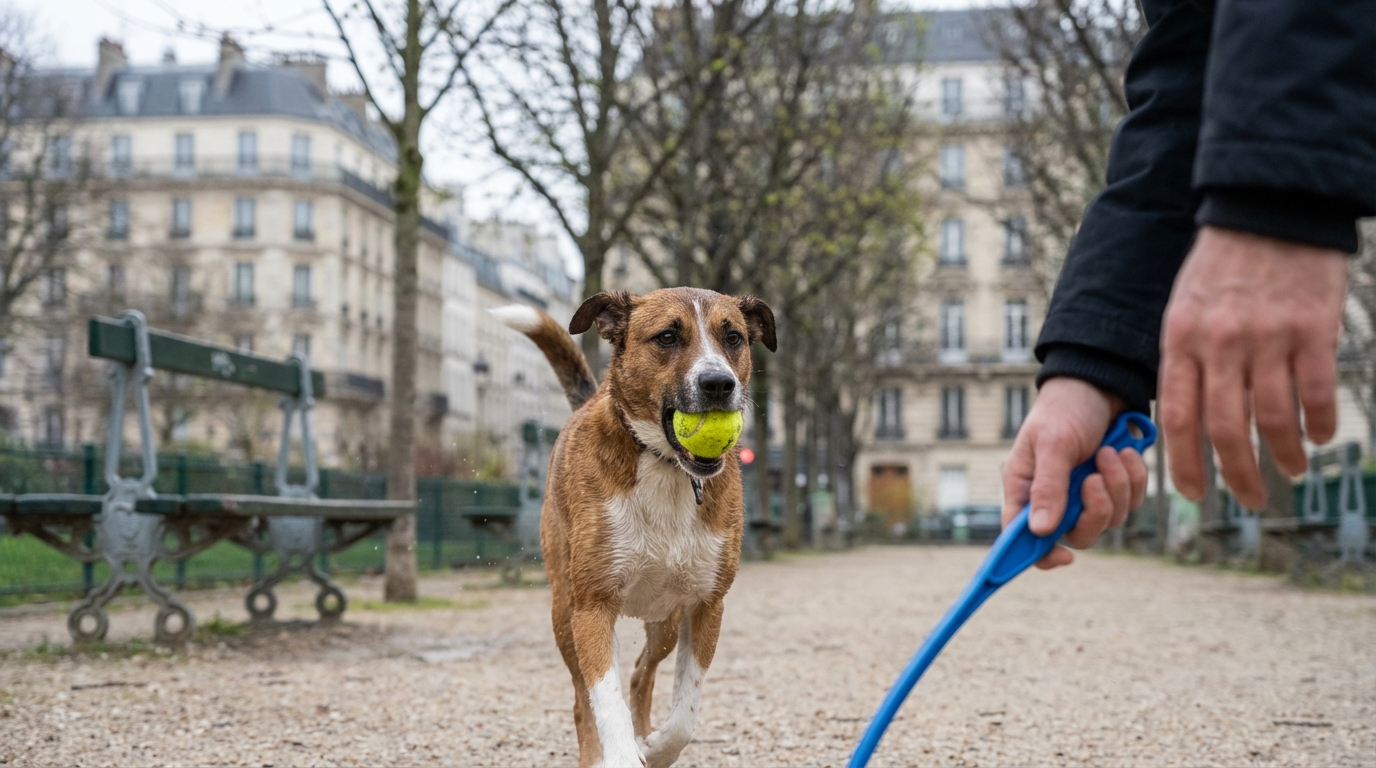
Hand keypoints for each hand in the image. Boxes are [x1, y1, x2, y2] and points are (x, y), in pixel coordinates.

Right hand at [1001, 377, 1149, 568]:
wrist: (1100, 385)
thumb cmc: (1065, 410)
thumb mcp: (1053, 444)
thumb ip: (1048, 487)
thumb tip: (1042, 531)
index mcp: (1025, 490)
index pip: (1022, 538)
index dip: (1040, 555)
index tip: (1064, 558)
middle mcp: (1053, 499)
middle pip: (1076, 535)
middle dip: (1094, 511)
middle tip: (1095, 480)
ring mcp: (1085, 496)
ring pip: (1108, 520)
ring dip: (1116, 486)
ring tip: (1110, 452)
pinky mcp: (1113, 488)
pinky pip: (1130, 502)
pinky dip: (1133, 478)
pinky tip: (1125, 452)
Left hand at [1160, 227, 1347, 507]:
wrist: (1267, 210)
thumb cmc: (1221, 267)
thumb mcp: (1182, 309)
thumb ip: (1184, 360)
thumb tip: (1187, 420)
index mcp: (1181, 341)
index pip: (1178, 417)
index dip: (1186, 462)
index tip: (1195, 493)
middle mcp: (1220, 344)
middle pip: (1225, 428)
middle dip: (1238, 474)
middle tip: (1251, 499)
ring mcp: (1267, 338)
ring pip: (1273, 417)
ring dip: (1283, 453)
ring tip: (1290, 470)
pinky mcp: (1310, 329)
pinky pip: (1315, 392)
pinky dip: (1317, 423)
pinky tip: (1319, 437)